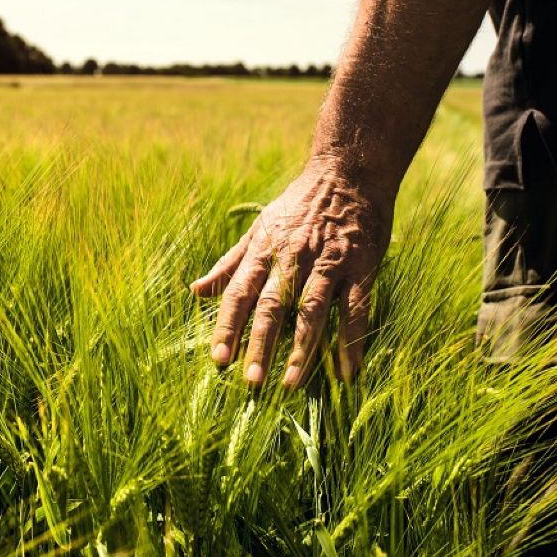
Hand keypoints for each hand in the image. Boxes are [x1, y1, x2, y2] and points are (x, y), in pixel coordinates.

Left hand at [190, 155, 392, 387]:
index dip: (228, 326)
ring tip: (290, 384)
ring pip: (313, 311)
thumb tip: (195, 290)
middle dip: (261, 344)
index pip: (240, 293)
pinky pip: (356, 309)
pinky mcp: (361, 267)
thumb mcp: (259, 228)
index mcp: (265, 250)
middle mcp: (293, 258)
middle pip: (273, 306)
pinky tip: (348, 372)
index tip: (218, 359)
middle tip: (251, 382)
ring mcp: (329, 263)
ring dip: (302, 349)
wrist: (348, 173)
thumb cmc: (299, 204)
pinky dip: (352, 341)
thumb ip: (230, 263)